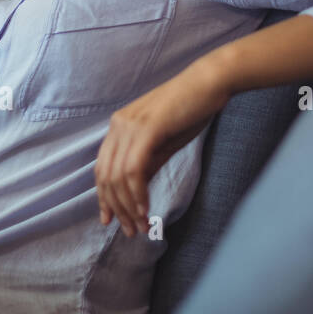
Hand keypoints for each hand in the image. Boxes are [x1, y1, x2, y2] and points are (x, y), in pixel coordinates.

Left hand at [96, 57, 231, 237]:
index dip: (105, 198)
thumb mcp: (164, 143)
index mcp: (119, 126)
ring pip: (118, 177)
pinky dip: (137, 194)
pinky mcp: (146, 129)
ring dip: (128, 207)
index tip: (111, 220)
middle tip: (130, 230)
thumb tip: (136, 193)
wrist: (210, 83)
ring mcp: (130, 125)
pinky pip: (134, 170)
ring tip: (140, 225)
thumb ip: (147, 164)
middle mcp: (118, 125)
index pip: (102, 169)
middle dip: (116, 208)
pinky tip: (146, 209)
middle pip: (106, 176)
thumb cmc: (190, 110)